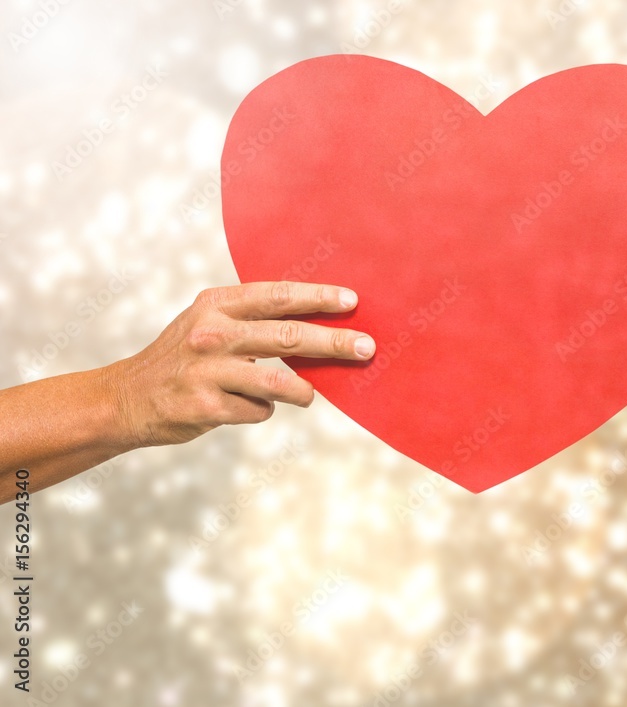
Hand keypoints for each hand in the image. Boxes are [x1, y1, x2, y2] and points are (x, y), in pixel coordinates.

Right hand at [107, 282, 374, 446]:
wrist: (128, 398)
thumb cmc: (184, 357)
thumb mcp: (209, 322)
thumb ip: (253, 318)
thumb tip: (319, 322)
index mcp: (217, 305)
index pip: (278, 296)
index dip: (317, 298)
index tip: (352, 302)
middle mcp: (211, 333)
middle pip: (288, 337)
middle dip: (333, 342)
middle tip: (366, 348)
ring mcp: (207, 370)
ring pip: (278, 381)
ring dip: (303, 390)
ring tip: (309, 395)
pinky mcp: (205, 406)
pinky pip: (257, 410)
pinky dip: (260, 410)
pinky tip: (243, 406)